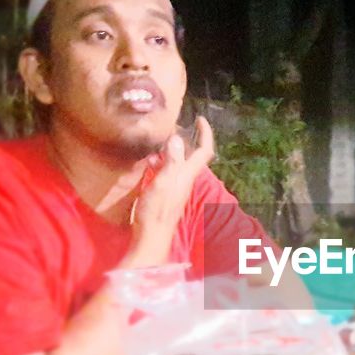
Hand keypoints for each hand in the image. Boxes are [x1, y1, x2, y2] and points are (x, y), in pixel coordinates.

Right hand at [131, 117, 213, 257]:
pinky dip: (159, 162)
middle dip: (185, 138)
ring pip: (177, 162)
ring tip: (156, 140)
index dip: (205, 133)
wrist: (151, 235)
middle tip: (170, 126)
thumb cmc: (157, 211)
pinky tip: (148, 161)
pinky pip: (166, 171)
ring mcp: (176, 186)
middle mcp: (185, 178)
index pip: (205, 151)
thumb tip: (176, 138)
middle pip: (191, 154)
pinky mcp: (166, 192)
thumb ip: (171, 161)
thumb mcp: (163, 183)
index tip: (200, 119)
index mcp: (187, 174)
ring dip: (169, 149)